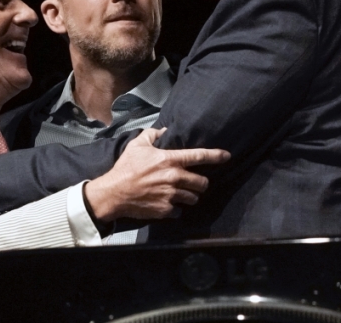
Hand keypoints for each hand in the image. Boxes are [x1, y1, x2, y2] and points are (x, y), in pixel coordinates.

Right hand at [83, 127, 230, 221]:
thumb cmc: (125, 168)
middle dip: (201, 182)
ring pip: (193, 198)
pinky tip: (167, 203)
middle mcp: (174, 177)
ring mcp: (171, 195)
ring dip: (190, 196)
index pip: (198, 156)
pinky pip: (179, 210)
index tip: (227, 156)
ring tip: (180, 193)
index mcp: (169, 160)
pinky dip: (175, 208)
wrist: (114, 193)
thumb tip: (164, 130)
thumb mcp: (136, 145)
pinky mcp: (166, 210)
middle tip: (194, 182)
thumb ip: (152, 135)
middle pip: (201, 182)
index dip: (215, 155)